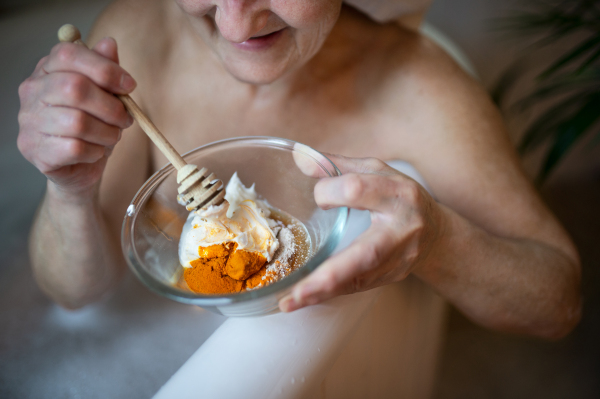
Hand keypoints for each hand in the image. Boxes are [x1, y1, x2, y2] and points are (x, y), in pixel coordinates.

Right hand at [17, 38, 135, 198]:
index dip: (105, 68)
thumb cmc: (93, 127)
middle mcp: (31, 92)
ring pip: (77, 122)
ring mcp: (29, 122)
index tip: (129, 85)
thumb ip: (106, 70)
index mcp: (46, 70)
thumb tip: (109, 44)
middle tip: (125, 119)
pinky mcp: (35, 150)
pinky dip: (95, 151)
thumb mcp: (105, 96)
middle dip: (111, 106)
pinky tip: (96, 152)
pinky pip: (75, 148)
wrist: (80, 167)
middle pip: (75, 88)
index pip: (68, 54)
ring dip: (107, 133)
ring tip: (112, 137)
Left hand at [280, 153, 446, 311]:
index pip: (356, 190)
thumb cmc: (398, 197)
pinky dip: (329, 293)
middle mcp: (401, 228)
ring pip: (360, 279)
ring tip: (291, 302)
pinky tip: (305, 299)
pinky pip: (357, 287)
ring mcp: (399, 258)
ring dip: (323, 291)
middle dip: (330, 273)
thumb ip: (336, 166)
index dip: (329, 192)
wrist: (436, 233)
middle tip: (296, 290)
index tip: (319, 198)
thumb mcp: (374, 171)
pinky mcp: (392, 277)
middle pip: (367, 252)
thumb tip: (298, 157)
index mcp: (396, 193)